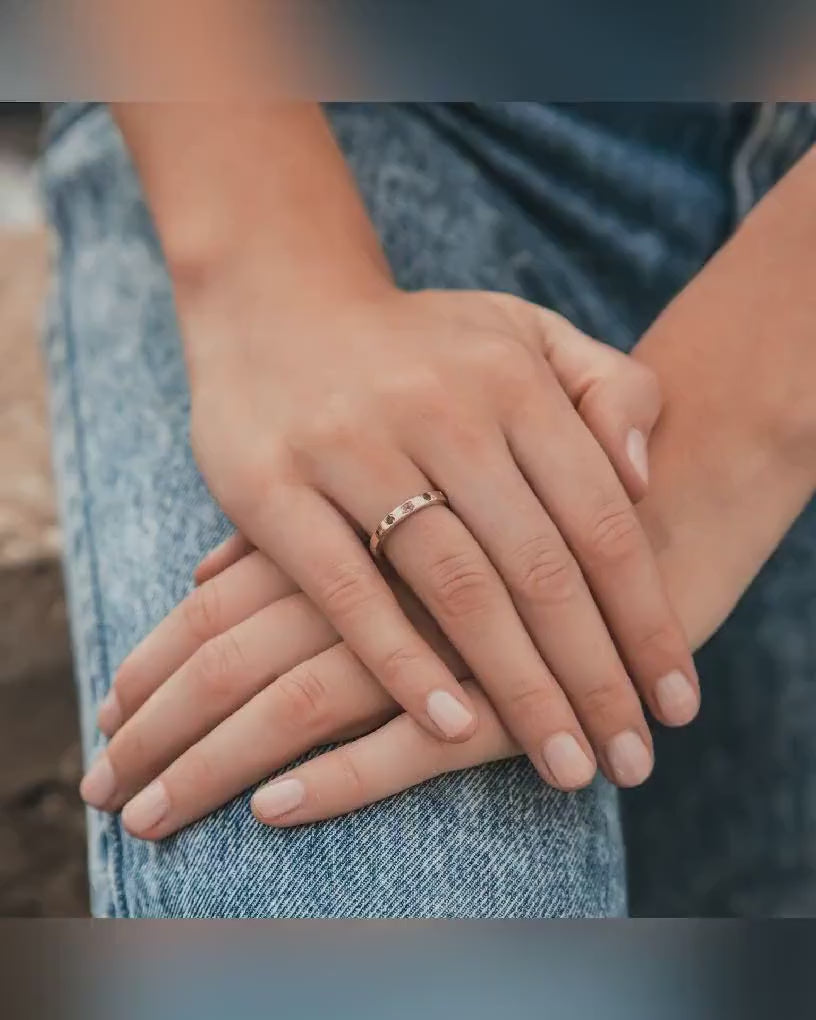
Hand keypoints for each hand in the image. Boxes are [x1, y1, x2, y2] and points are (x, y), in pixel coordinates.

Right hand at [180, 285, 696, 784]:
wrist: (274, 300)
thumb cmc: (416, 342)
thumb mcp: (522, 332)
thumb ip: (606, 385)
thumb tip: (645, 476)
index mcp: (511, 379)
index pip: (602, 520)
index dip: (648, 621)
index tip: (677, 703)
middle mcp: (440, 410)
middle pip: (540, 567)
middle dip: (596, 678)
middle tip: (632, 762)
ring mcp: (351, 447)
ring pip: (455, 588)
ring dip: (519, 689)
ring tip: (565, 767)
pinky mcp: (270, 487)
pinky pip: (346, 591)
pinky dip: (401, 663)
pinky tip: (451, 726)